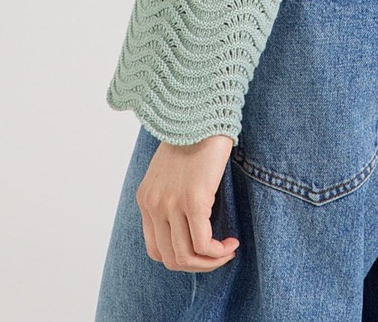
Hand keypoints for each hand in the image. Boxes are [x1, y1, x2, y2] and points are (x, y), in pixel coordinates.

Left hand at [136, 133, 240, 271]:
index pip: (156, 249)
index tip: (202, 249)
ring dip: (210, 262)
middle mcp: (154, 205)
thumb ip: (171, 195)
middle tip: (218, 255)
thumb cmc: (193, 137)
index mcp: (146, 200)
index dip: (181, 257)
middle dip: (197, 264)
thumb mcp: (171, 171)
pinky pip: (203, 243)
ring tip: (227, 250)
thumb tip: (189, 223)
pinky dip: (218, 251)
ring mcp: (171, 204)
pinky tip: (231, 243)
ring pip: (186, 256)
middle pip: (170, 258)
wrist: (202, 112)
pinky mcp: (193, 200)